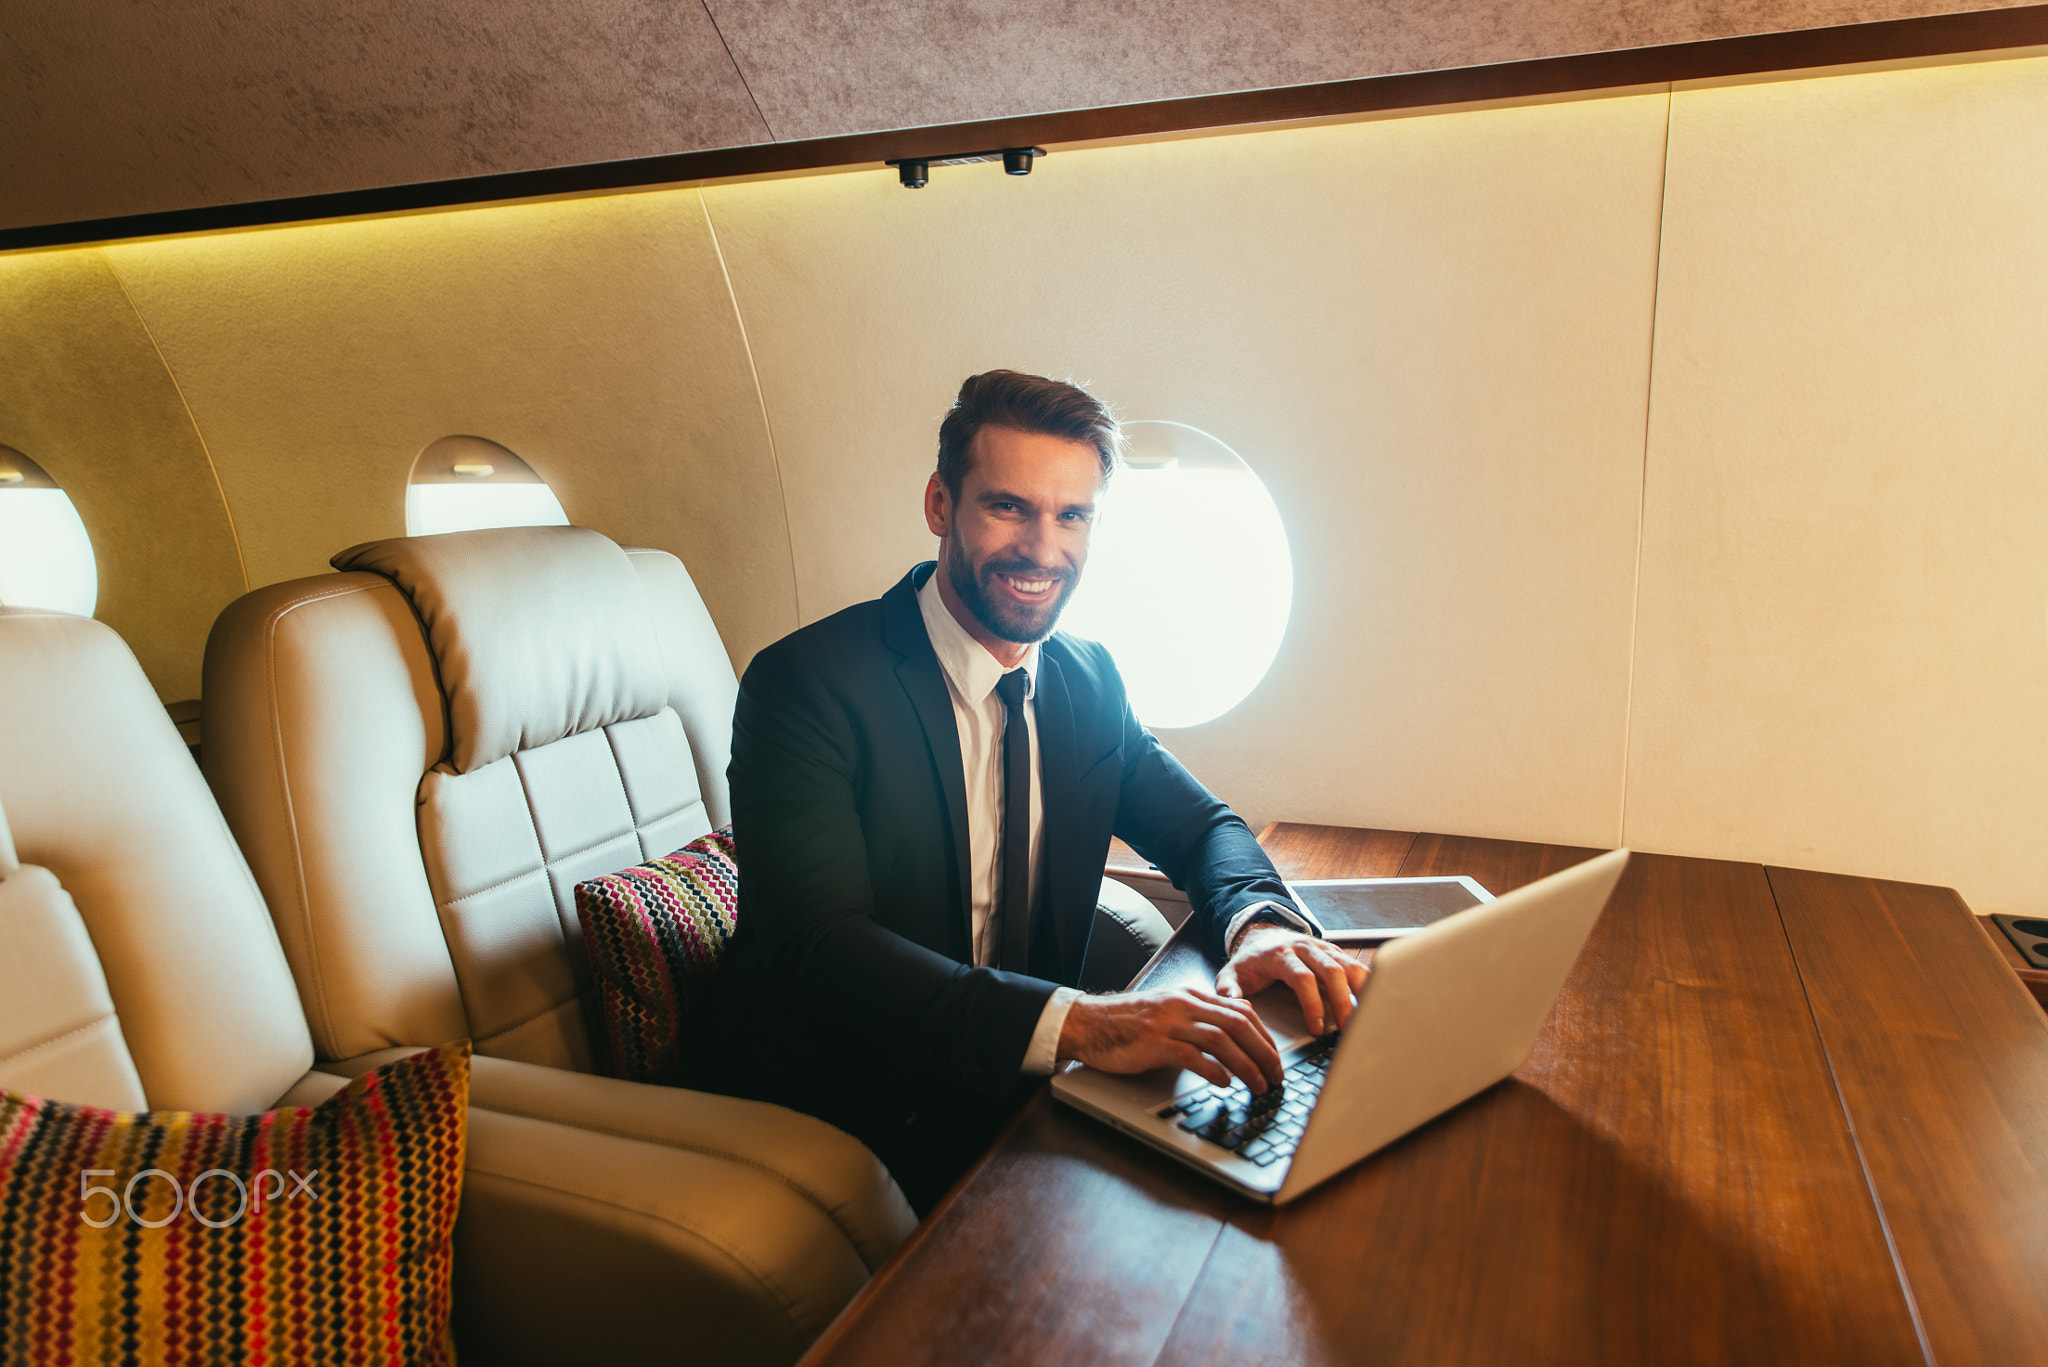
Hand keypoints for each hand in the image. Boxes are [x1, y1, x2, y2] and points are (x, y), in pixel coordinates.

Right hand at [1057, 987, 1283, 1092]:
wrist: (1087, 1023)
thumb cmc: (1127, 1022)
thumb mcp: (1170, 1010)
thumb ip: (1202, 1013)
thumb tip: (1237, 1017)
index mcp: (1190, 996)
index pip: (1241, 1011)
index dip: (1265, 1036)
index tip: (1275, 1058)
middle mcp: (1184, 1005)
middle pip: (1239, 1025)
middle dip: (1264, 1053)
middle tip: (1276, 1076)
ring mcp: (1169, 1023)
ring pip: (1222, 1040)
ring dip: (1247, 1066)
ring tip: (1258, 1086)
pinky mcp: (1155, 1043)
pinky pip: (1193, 1055)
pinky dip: (1214, 1070)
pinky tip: (1224, 1084)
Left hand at [1216, 926, 1369, 1035]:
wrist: (1260, 934)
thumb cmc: (1249, 960)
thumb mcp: (1230, 973)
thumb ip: (1228, 990)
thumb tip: (1236, 1007)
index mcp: (1280, 954)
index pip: (1302, 977)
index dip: (1312, 1003)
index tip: (1318, 1028)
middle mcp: (1304, 947)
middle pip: (1331, 970)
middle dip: (1342, 1001)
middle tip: (1347, 1029)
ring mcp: (1321, 948)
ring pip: (1348, 964)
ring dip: (1360, 990)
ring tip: (1368, 1016)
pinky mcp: (1333, 952)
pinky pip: (1354, 964)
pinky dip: (1366, 982)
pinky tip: (1372, 1000)